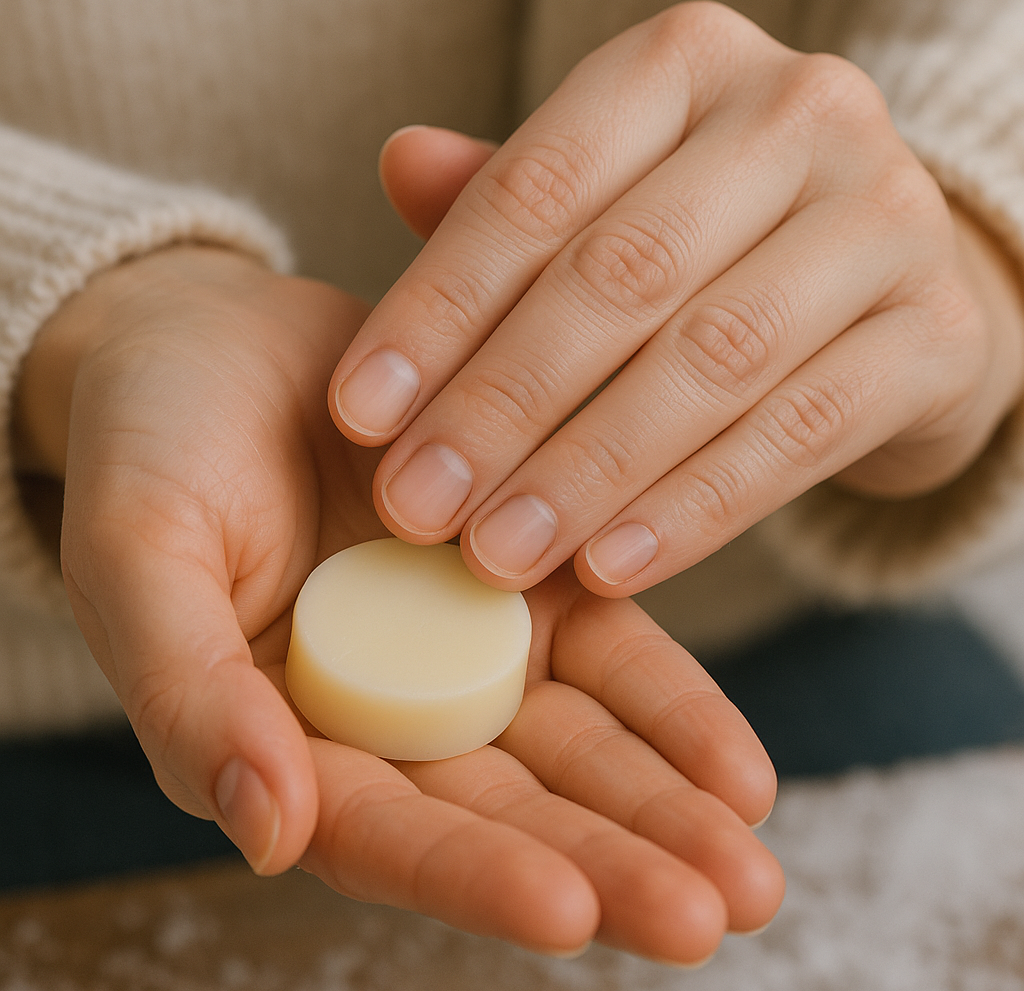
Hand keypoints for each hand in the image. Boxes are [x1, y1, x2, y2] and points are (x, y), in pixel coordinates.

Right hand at [22, 243, 781, 961]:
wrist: (214, 345)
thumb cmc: (151, 450)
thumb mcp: (140, 560)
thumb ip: (190, 693)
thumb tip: (267, 829)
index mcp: (291, 731)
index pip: (386, 830)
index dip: (471, 873)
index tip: (565, 910)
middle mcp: (392, 709)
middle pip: (508, 810)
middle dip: (608, 866)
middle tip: (709, 915)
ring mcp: (468, 643)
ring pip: (578, 747)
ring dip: (663, 806)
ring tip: (747, 863)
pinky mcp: (527, 568)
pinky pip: (611, 651)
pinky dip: (671, 708)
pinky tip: (736, 767)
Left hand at [329, 1, 1023, 595]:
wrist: (877, 282)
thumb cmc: (709, 240)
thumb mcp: (608, 195)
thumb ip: (511, 194)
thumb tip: (400, 163)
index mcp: (687, 64)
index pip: (535, 188)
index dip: (437, 310)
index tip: (358, 417)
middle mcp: (797, 116)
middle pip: (620, 277)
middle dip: (502, 405)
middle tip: (417, 507)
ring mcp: (885, 222)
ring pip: (710, 362)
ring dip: (586, 472)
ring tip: (496, 555)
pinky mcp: (934, 337)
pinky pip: (796, 434)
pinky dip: (692, 509)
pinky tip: (608, 567)